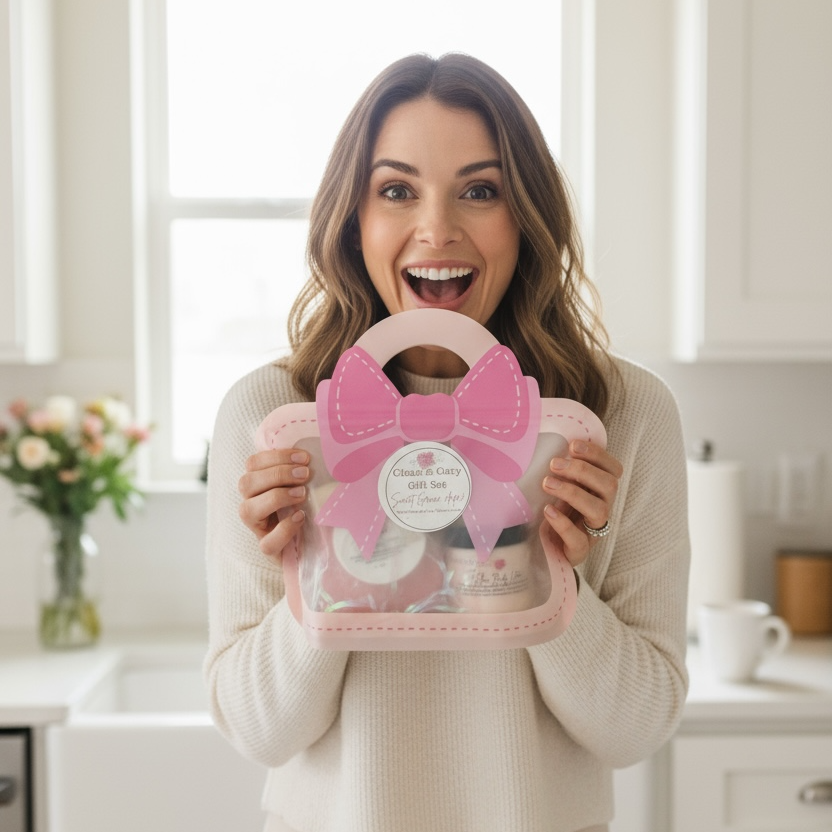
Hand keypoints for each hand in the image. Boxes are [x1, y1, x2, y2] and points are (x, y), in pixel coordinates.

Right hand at [237, 448, 310, 561]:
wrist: (313, 544)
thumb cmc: (307, 506)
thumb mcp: (303, 485)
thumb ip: (302, 470)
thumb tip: (317, 452)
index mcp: (257, 485)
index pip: (253, 463)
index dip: (276, 457)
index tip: (304, 458)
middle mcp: (251, 504)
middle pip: (246, 483)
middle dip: (277, 474)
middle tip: (304, 474)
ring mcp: (257, 529)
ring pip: (247, 510)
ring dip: (276, 497)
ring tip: (302, 494)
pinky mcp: (269, 550)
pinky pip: (266, 543)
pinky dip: (284, 529)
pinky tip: (301, 517)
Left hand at [541, 439, 622, 566]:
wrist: (547, 549)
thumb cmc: (557, 509)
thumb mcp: (561, 486)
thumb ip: (562, 468)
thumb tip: (547, 440)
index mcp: (601, 490)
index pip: (614, 469)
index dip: (597, 455)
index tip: (573, 446)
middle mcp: (603, 507)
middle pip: (609, 485)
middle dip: (582, 471)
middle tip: (555, 464)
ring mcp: (593, 531)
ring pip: (598, 511)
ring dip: (573, 493)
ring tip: (547, 483)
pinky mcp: (579, 551)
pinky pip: (579, 540)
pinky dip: (563, 524)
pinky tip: (547, 511)